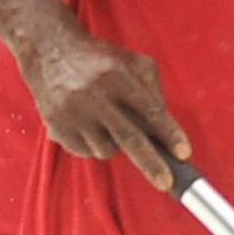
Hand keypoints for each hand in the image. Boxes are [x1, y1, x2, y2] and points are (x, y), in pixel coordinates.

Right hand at [23, 30, 190, 189]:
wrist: (49, 51)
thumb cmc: (100, 59)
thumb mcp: (133, 62)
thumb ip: (153, 90)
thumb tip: (165, 129)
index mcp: (118, 77)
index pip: (150, 110)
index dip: (169, 133)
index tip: (184, 153)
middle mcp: (95, 96)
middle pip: (129, 138)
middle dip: (151, 164)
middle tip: (167, 183)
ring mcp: (73, 114)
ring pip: (106, 150)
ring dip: (115, 145)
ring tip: (108, 122)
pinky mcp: (56, 127)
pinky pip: (85, 152)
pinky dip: (94, 145)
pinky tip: (90, 125)